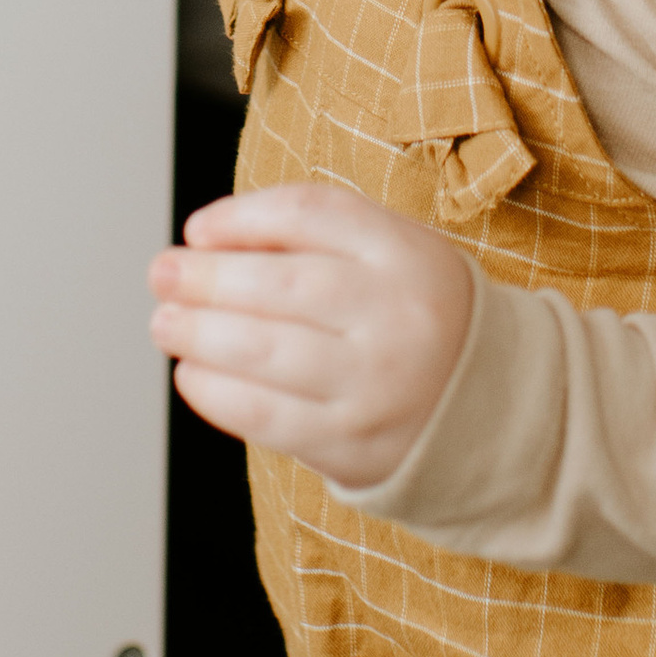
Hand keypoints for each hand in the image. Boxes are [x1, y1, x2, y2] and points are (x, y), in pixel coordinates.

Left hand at [148, 181, 475, 484]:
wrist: (492, 409)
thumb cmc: (415, 317)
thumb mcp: (395, 254)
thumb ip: (317, 236)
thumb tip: (207, 240)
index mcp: (407, 253)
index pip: (310, 214)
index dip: (241, 216)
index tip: (198, 229)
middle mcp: (396, 314)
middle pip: (280, 284)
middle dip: (205, 277)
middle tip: (163, 273)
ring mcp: (375, 383)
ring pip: (263, 350)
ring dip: (197, 333)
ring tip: (165, 322)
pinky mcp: (351, 442)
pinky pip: (265, 415)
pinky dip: (216, 391)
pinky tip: (192, 373)